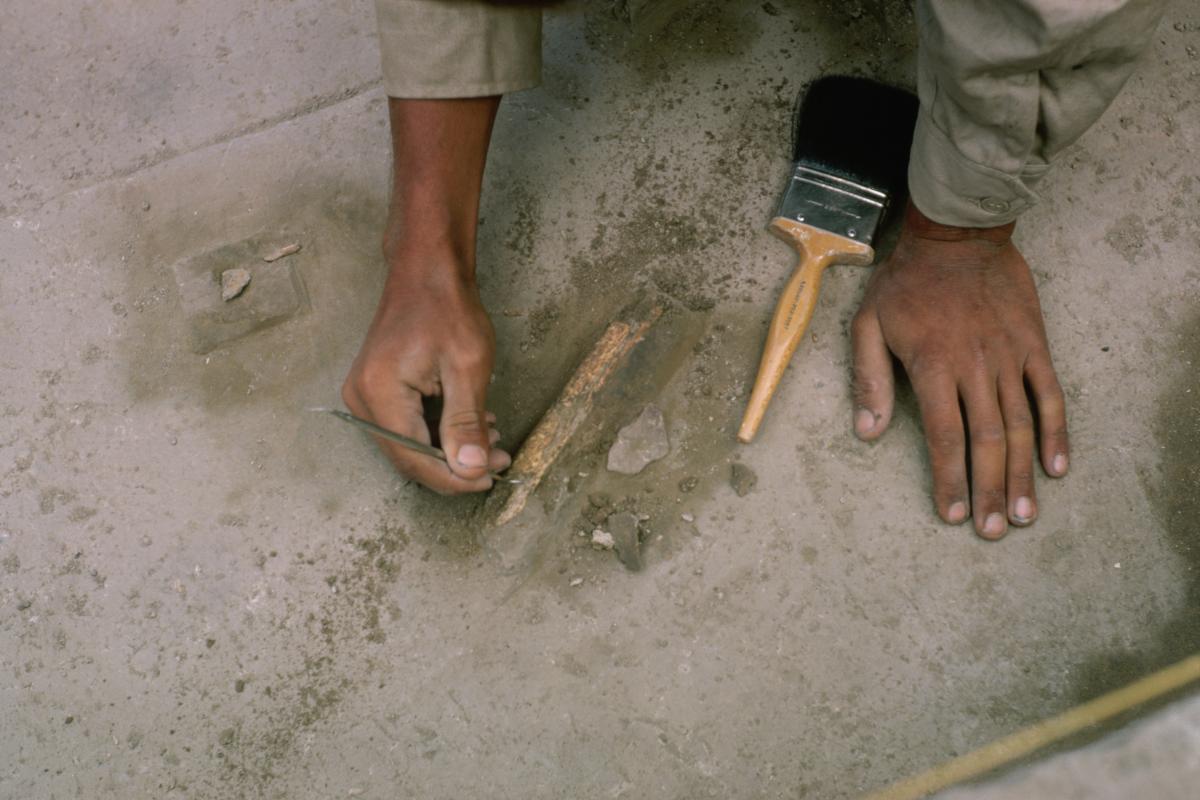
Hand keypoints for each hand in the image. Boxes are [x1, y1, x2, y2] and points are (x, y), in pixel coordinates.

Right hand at [341, 267, 510, 493]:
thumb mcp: (467, 367)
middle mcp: (362, 401)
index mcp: (379, 394)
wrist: (426, 270)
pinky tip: (472, 424)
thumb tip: (470, 470)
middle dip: (455, 466)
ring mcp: (365, 396)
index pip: (415, 459)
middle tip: (499, 460)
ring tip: (492, 438)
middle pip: (409, 458)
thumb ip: (466, 423)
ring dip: (451, 450)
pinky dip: (440, 432)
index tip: (491, 477)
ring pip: (410, 446)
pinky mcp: (376, 392)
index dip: (454, 477)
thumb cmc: (447, 309)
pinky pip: (407, 428)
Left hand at [851, 202, 1068, 538]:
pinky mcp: (1034, 345)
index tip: (951, 515)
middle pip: (987, 441)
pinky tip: (1056, 466)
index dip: (949, 480)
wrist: (958, 234)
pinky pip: (1050, 393)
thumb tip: (867, 433)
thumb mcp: (868, 325)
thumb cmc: (905, 282)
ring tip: (1025, 513)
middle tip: (995, 530)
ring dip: (1022, 473)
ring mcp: (1009, 357)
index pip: (945, 437)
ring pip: (1021, 425)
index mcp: (933, 366)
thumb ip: (869, 380)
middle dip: (989, 490)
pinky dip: (1056, 432)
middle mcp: (975, 367)